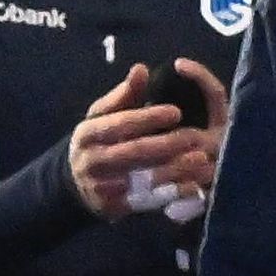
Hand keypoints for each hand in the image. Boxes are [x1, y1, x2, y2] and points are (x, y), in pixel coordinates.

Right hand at [66, 60, 223, 218]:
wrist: (74, 183)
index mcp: (87, 132)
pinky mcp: (112, 207)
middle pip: (133, 151)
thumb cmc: (96, 141)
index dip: (148, 117)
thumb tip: (142, 69)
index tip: (176, 112)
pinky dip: (170, 194)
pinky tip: (192, 186)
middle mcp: (90, 159)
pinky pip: (145, 201)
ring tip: (201, 161)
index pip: (120, 123)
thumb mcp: (102, 116)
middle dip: (167, 145)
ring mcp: (100, 185)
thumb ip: (124, 95)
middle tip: (196, 138)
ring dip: (174, 170)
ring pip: (141, 177)